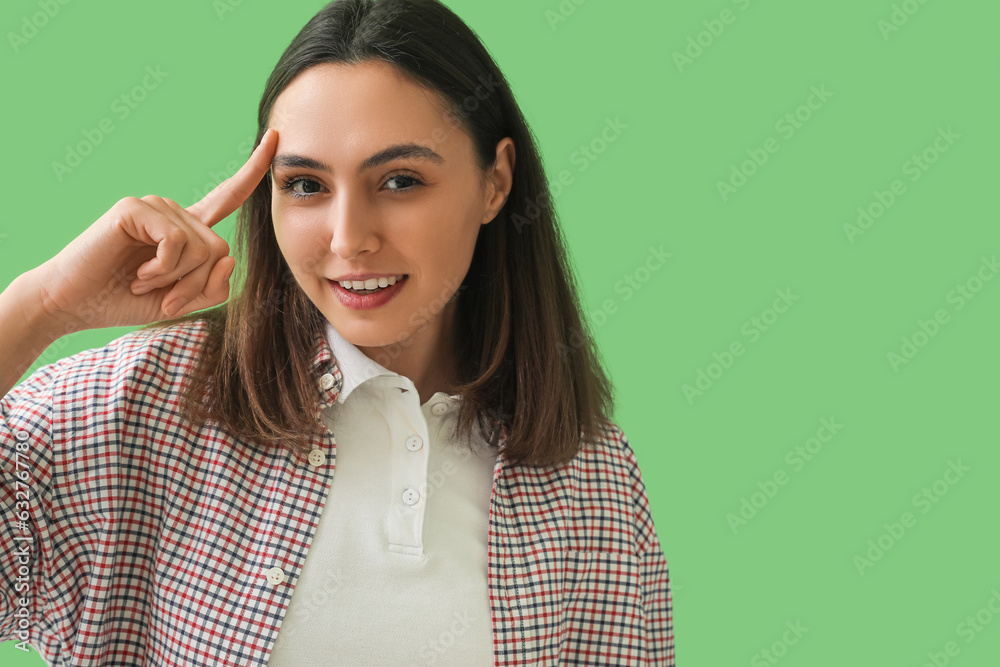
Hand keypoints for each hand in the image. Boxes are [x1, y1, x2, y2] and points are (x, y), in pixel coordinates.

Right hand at [31, 128, 277, 333]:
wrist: (76, 304)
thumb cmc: (124, 300)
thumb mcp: (183, 301)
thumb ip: (215, 286)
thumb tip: (229, 257)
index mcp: (188, 229)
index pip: (229, 197)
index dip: (253, 171)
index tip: (275, 138)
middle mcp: (174, 212)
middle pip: (219, 249)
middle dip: (194, 284)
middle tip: (162, 295)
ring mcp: (154, 206)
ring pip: (201, 248)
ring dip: (175, 279)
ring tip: (143, 281)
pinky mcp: (135, 208)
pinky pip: (176, 242)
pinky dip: (162, 268)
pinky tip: (137, 273)